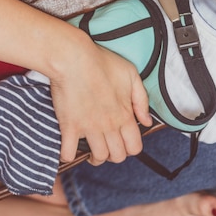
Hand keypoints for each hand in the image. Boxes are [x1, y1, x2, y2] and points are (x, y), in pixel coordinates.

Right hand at [49, 41, 151, 165]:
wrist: (74, 59)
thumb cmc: (101, 63)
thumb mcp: (131, 75)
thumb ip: (141, 100)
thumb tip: (147, 121)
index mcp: (125, 115)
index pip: (135, 147)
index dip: (130, 148)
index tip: (123, 142)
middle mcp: (109, 125)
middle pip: (117, 156)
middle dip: (114, 154)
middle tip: (107, 146)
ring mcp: (89, 127)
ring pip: (98, 157)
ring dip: (95, 157)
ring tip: (90, 148)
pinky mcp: (69, 126)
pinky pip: (68, 152)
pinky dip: (68, 155)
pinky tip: (69, 149)